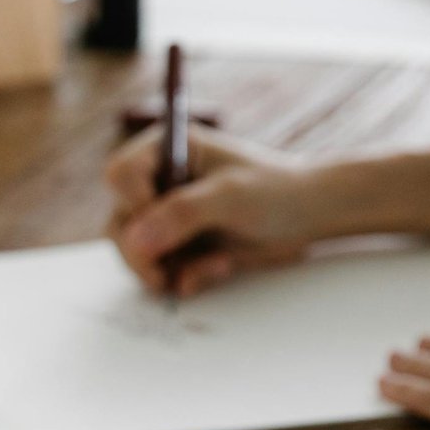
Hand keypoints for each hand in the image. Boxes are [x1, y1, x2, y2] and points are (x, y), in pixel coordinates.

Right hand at [104, 125, 324, 296]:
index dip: (133, 204)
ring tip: (213, 266)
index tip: (158, 225)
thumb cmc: (276, 190)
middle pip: (119, 222)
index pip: (120, 175)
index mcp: (166, 150)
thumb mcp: (231, 196)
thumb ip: (182, 213)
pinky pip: (159, 272)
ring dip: (167, 269)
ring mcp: (165, 218)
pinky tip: (218, 268)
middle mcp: (158, 182)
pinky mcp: (177, 247)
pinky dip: (184, 278)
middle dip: (142, 253)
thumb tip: (133, 240)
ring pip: (134, 253)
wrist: (309, 218)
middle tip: (164, 274)